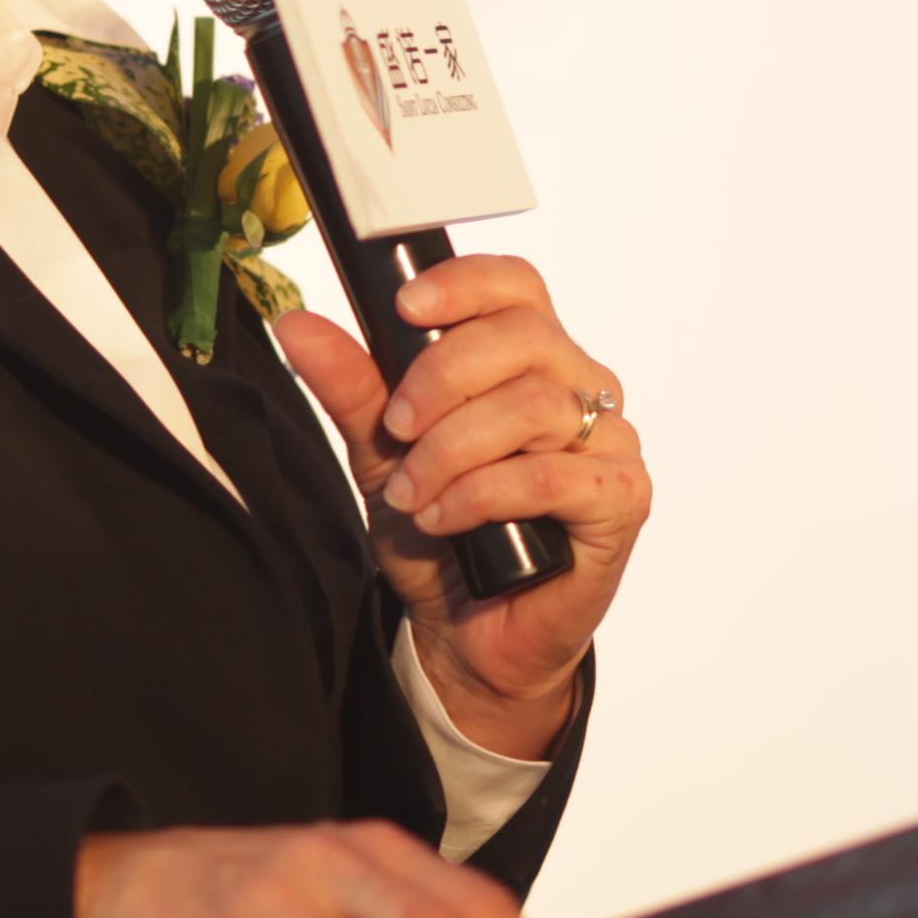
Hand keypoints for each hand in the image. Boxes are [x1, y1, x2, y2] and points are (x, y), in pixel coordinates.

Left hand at [270, 255, 648, 756]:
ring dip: (453, 450)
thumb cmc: (442, 532)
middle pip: (526, 337)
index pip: (518, 286)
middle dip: (443, 379)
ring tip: (413, 496)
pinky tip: (446, 519)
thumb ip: (353, 387)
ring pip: (535, 407)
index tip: (406, 308)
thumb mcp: (383, 452)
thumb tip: (297, 324)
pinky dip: (484, 494)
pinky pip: (552, 475)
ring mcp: (611, 444)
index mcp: (534, 359)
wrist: (467, 633)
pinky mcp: (620, 501)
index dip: (465, 284)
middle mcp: (583, 389)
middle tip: (396, 429)